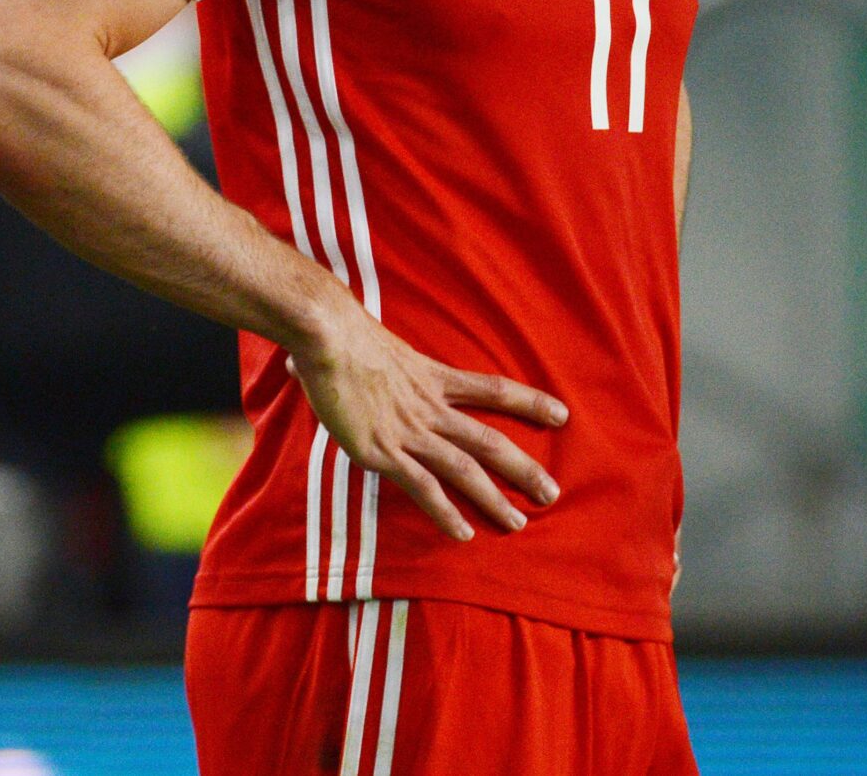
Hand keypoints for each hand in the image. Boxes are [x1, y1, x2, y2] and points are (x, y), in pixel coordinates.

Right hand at [288, 298, 566, 541]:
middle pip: (490, 439)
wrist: (326, 333)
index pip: (493, 389)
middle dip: (524, 468)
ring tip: (519, 523)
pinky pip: (423, 487)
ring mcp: (409, 430)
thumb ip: (356, 361)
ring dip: (494, 498)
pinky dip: (445, 512)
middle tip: (552, 493)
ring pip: (465, 468)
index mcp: (432, 377)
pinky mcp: (383, 451)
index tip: (562, 414)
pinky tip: (463, 533)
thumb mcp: (366, 344)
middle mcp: (430, 407)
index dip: (529, 402)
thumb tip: (304, 365)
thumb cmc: (337, 333)